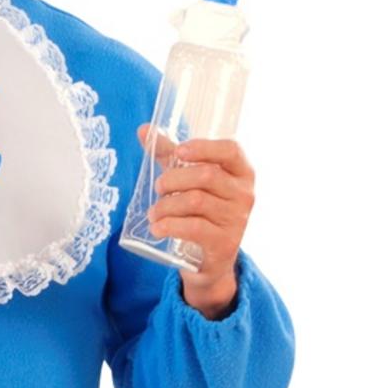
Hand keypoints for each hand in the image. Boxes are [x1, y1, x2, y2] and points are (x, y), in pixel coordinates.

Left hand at [136, 123, 255, 318]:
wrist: (210, 258)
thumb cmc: (200, 208)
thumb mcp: (187, 178)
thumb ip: (168, 153)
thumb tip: (143, 129)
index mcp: (241, 172)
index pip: (231, 150)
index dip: (204, 148)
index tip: (179, 151)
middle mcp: (244, 194)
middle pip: (206, 175)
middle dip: (173, 179)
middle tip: (158, 187)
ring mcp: (237, 220)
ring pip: (195, 201)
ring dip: (166, 205)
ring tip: (153, 212)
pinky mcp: (224, 243)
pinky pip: (194, 228)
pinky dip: (169, 225)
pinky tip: (157, 228)